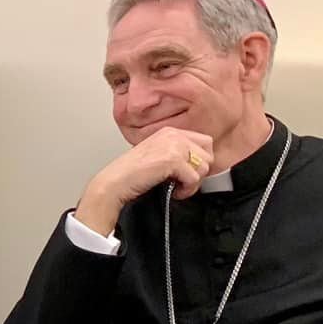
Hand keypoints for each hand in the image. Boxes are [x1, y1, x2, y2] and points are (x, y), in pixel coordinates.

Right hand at [75, 127, 216, 234]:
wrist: (114, 183)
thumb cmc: (130, 175)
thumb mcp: (156, 155)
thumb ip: (176, 153)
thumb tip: (197, 164)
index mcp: (170, 132)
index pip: (204, 142)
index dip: (199, 161)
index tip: (187, 173)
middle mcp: (174, 135)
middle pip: (208, 154)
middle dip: (198, 171)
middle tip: (183, 181)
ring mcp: (174, 146)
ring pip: (204, 167)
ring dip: (192, 183)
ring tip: (176, 187)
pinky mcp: (173, 160)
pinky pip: (194, 178)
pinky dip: (186, 190)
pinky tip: (173, 191)